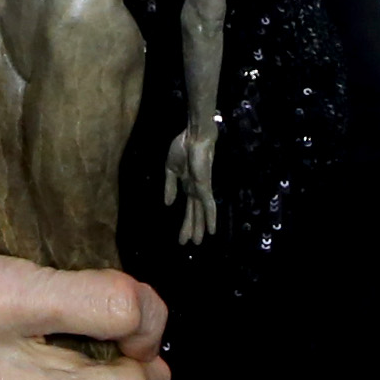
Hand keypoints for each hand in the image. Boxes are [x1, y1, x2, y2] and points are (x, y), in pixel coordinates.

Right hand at [160, 125, 219, 245]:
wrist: (193, 135)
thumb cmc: (182, 147)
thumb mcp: (170, 169)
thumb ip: (170, 186)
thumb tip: (167, 204)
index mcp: (188, 186)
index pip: (188, 208)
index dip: (185, 223)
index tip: (182, 237)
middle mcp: (196, 190)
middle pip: (194, 213)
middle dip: (191, 228)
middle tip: (189, 244)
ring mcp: (202, 188)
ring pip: (201, 213)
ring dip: (199, 227)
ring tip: (198, 241)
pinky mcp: (205, 185)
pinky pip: (209, 204)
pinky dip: (210, 217)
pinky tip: (212, 230)